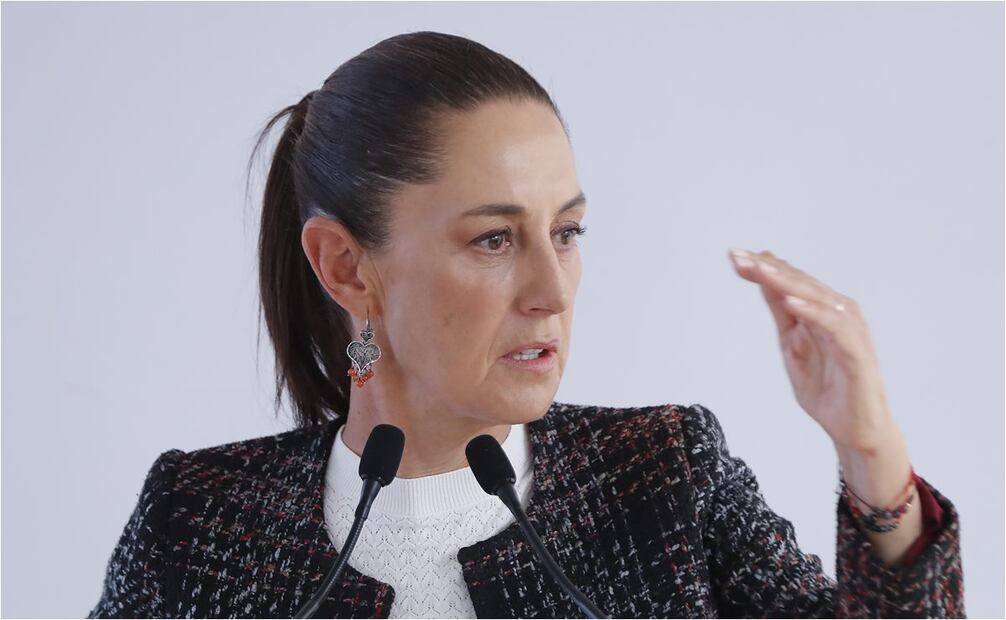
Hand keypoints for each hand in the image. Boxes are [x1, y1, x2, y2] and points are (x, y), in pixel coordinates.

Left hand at [728, 248, 897, 454]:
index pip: (791, 281)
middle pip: (800, 283)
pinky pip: (834, 326)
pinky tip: (790, 302)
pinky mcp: (857, 351)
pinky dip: (812, 312)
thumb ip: (781, 312)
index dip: (763, 268)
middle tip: (739, 256)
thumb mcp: (791, 344)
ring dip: (787, 282)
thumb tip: (764, 279)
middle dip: (768, 268)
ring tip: (760, 269)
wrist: (855, 429)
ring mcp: (849, 330)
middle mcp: (839, 313)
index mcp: (822, 310)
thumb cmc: (827, 387)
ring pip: (816, 297)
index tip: (734, 256)